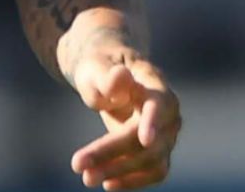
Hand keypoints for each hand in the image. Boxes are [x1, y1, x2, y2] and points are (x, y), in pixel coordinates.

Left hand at [62, 27, 180, 188]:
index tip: (144, 140)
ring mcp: (167, 134)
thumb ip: (107, 76)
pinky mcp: (159, 152)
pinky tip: (108, 183)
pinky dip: (132, 180)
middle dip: (113, 153)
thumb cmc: (102, 68)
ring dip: (121, 172)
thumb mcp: (97, 66)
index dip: (153, 121)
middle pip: (148, 139)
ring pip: (151, 160)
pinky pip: (153, 172)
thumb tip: (121, 78)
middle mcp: (168, 112)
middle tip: (77, 164)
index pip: (159, 104)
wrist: (111, 78)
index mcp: (154, 83)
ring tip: (87, 178)